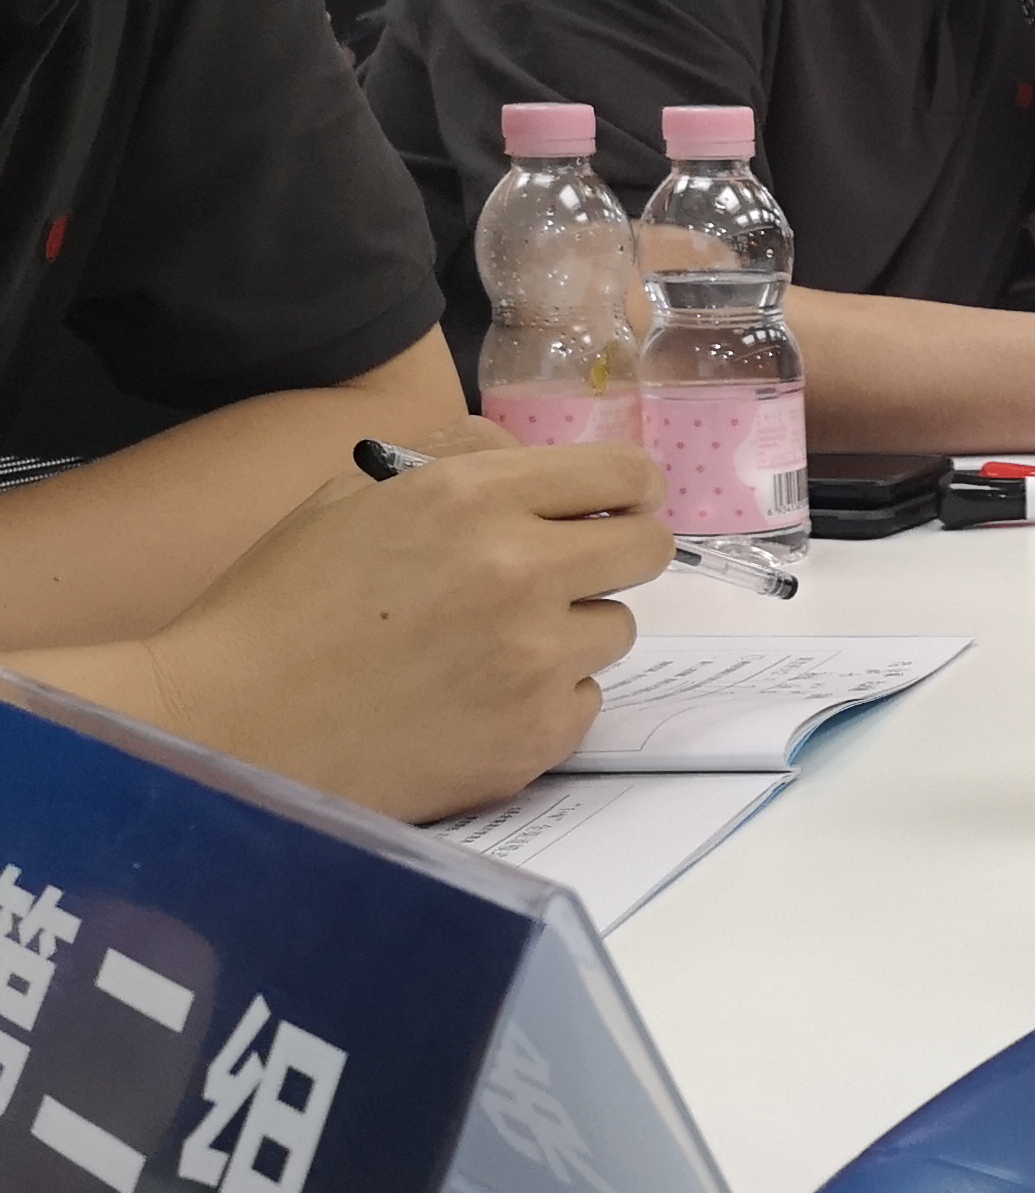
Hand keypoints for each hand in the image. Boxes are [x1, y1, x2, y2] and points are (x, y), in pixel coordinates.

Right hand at [132, 429, 671, 823]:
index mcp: (474, 498)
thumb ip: (456, 455)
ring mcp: (534, 662)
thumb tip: (531, 454)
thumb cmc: (282, 602)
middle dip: (616, 552)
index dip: (629, 487)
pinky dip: (546, 699)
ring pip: (614, 630)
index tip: (620, 503)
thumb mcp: (354, 494)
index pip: (622, 472)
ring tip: (492, 645)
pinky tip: (479, 700)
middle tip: (568, 572)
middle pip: (647, 549)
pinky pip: (584, 702)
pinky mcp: (534, 738)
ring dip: (571, 631)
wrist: (230, 724)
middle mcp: (520, 573)